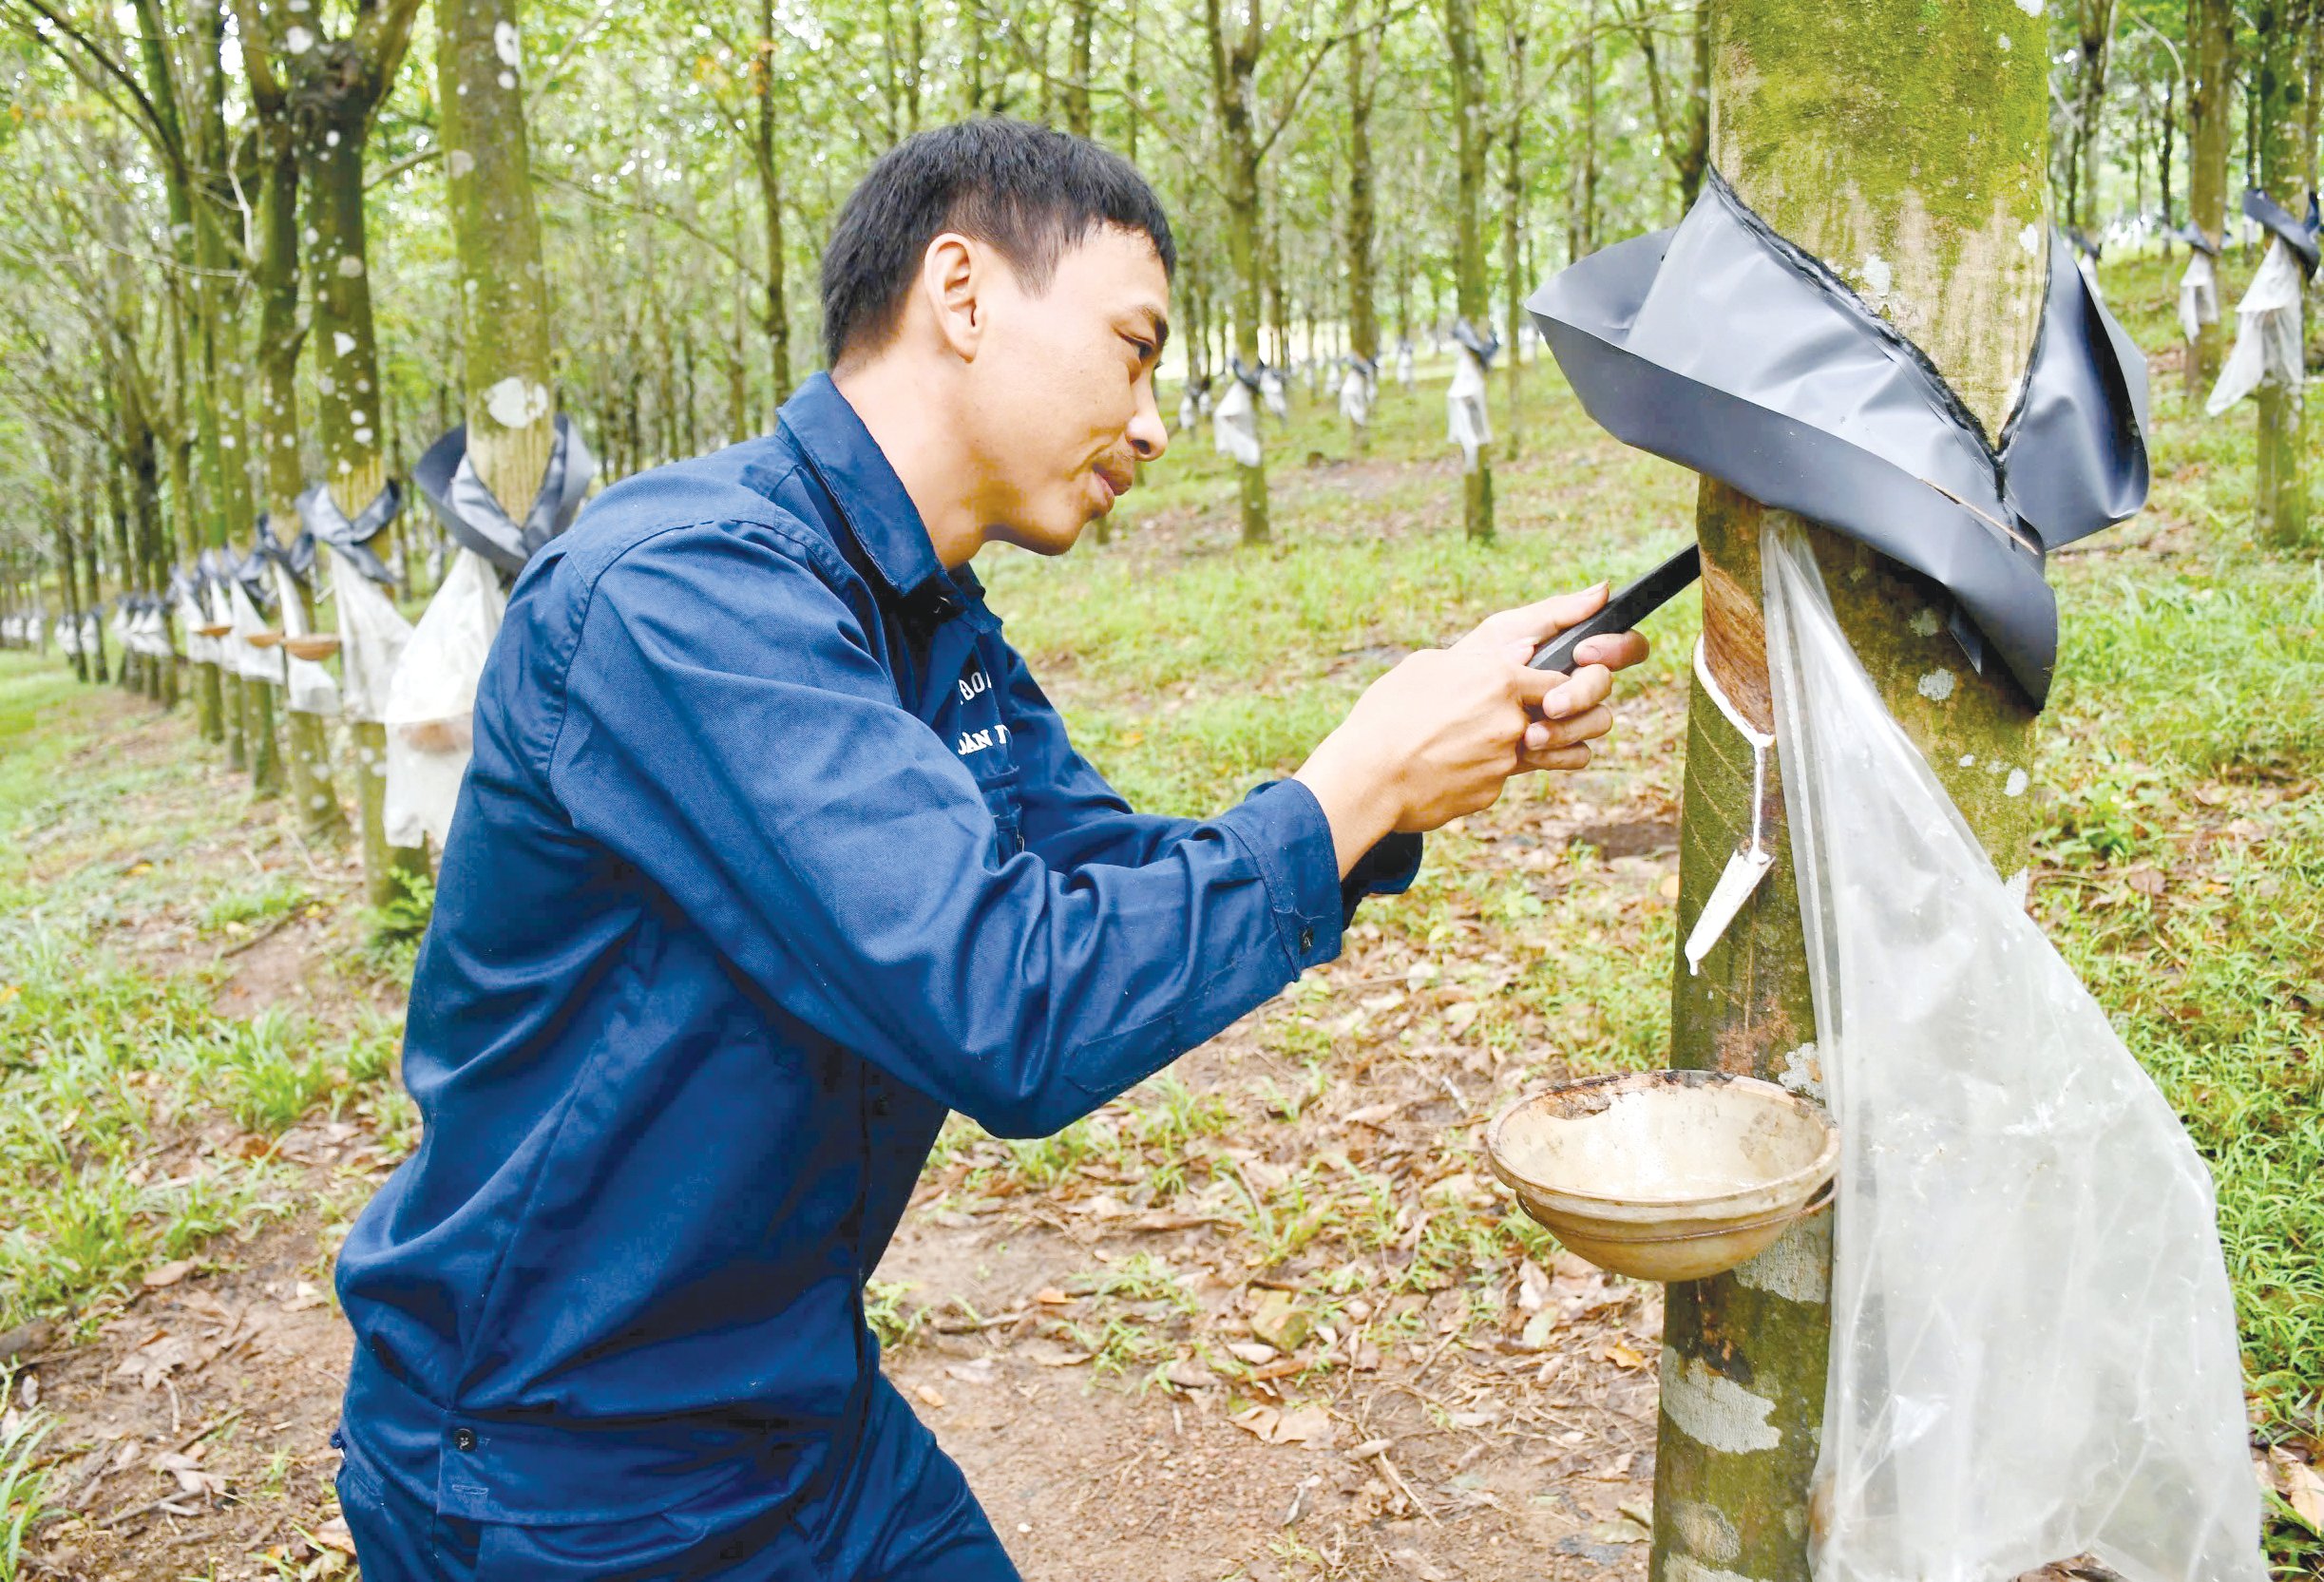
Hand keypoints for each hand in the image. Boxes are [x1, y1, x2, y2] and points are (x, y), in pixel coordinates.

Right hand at [1294, 582, 1651, 873]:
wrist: (1367, 778)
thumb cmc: (1387, 715)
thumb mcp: (1428, 666)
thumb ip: (1482, 658)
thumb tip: (1524, 649)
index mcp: (1500, 679)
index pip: (1561, 678)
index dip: (1559, 683)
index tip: (1556, 685)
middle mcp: (1512, 720)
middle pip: (1565, 716)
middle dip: (1564, 714)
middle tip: (1547, 714)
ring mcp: (1505, 760)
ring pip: (1543, 751)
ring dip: (1537, 746)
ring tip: (1504, 742)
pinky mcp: (1492, 792)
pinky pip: (1502, 778)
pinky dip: (1485, 772)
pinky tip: (1453, 768)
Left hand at [1448, 584, 1648, 771]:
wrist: (1432, 720)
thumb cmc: (1467, 667)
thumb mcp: (1503, 633)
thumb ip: (1554, 613)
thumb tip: (1604, 589)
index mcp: (1569, 652)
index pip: (1622, 645)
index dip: (1617, 647)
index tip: (1582, 652)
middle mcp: (1575, 685)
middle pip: (1607, 684)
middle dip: (1582, 693)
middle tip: (1549, 704)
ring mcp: (1568, 719)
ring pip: (1600, 721)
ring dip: (1568, 728)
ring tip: (1530, 735)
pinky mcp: (1556, 751)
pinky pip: (1581, 755)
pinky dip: (1559, 754)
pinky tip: (1529, 752)